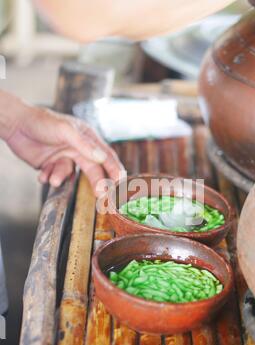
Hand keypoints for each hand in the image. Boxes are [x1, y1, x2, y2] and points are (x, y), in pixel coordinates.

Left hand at [6, 104, 124, 194]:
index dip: (115, 169)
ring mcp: (65, 158)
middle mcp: (78, 149)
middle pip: (93, 169)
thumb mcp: (65, 130)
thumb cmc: (42, 122)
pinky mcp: (51, 165)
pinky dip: (48, 177)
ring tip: (52, 178)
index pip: (106, 156)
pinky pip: (54, 177)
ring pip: (69, 175)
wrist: (15, 124)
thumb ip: (84, 145)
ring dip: (60, 177)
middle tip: (101, 195)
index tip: (121, 183)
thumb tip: (102, 158)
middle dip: (96, 183)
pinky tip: (42, 173)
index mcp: (87, 138)